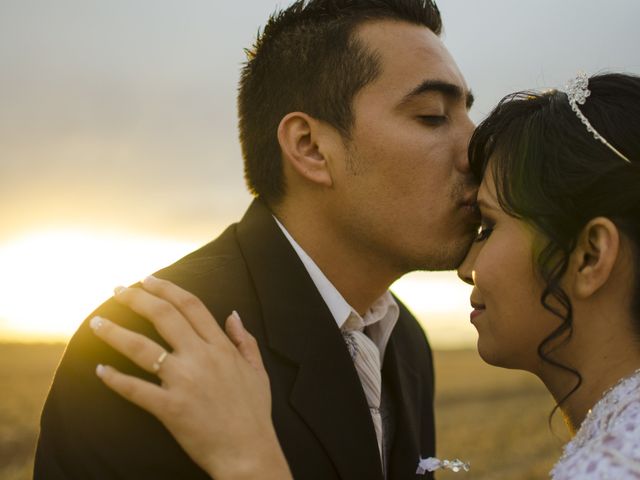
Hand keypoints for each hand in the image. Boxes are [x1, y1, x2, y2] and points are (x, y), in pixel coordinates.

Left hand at [90, 276, 291, 479]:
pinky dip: (114, 380)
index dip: (167, 288)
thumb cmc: (254, 414)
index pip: (191, 305)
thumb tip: (233, 314)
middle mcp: (201, 357)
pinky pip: (135, 389)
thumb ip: (245, 340)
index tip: (148, 279)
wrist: (249, 454)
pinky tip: (100, 371)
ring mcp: (184, 382)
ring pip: (142, 348)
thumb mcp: (258, 371)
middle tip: (118, 290)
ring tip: (96, 323)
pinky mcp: (170, 408)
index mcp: (221, 347)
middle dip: (137, 298)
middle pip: (164, 316)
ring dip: (115, 332)